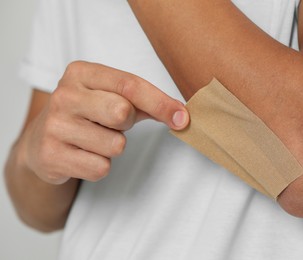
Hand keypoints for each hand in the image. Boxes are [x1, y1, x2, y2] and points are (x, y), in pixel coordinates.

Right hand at [20, 61, 188, 183]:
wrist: (41, 143)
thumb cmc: (87, 115)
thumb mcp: (109, 97)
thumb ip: (144, 101)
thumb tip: (181, 116)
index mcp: (81, 73)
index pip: (130, 85)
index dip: (161, 102)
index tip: (183, 118)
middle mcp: (63, 95)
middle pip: (123, 112)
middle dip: (127, 124)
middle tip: (113, 124)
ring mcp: (54, 126)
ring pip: (115, 145)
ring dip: (113, 147)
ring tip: (94, 140)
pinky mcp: (51, 156)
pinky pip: (100, 168)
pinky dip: (100, 166)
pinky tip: (83, 155)